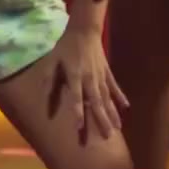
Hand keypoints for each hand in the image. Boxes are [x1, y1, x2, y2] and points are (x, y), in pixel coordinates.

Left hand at [47, 26, 129, 141]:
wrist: (84, 31)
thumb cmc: (65, 47)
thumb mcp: (52, 61)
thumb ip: (49, 79)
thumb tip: (42, 95)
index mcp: (75, 76)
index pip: (76, 98)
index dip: (77, 113)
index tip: (79, 128)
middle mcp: (90, 79)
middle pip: (97, 103)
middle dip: (102, 120)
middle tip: (108, 136)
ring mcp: (101, 76)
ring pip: (107, 98)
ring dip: (112, 113)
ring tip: (117, 127)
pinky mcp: (107, 72)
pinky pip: (114, 86)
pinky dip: (120, 96)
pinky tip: (126, 107)